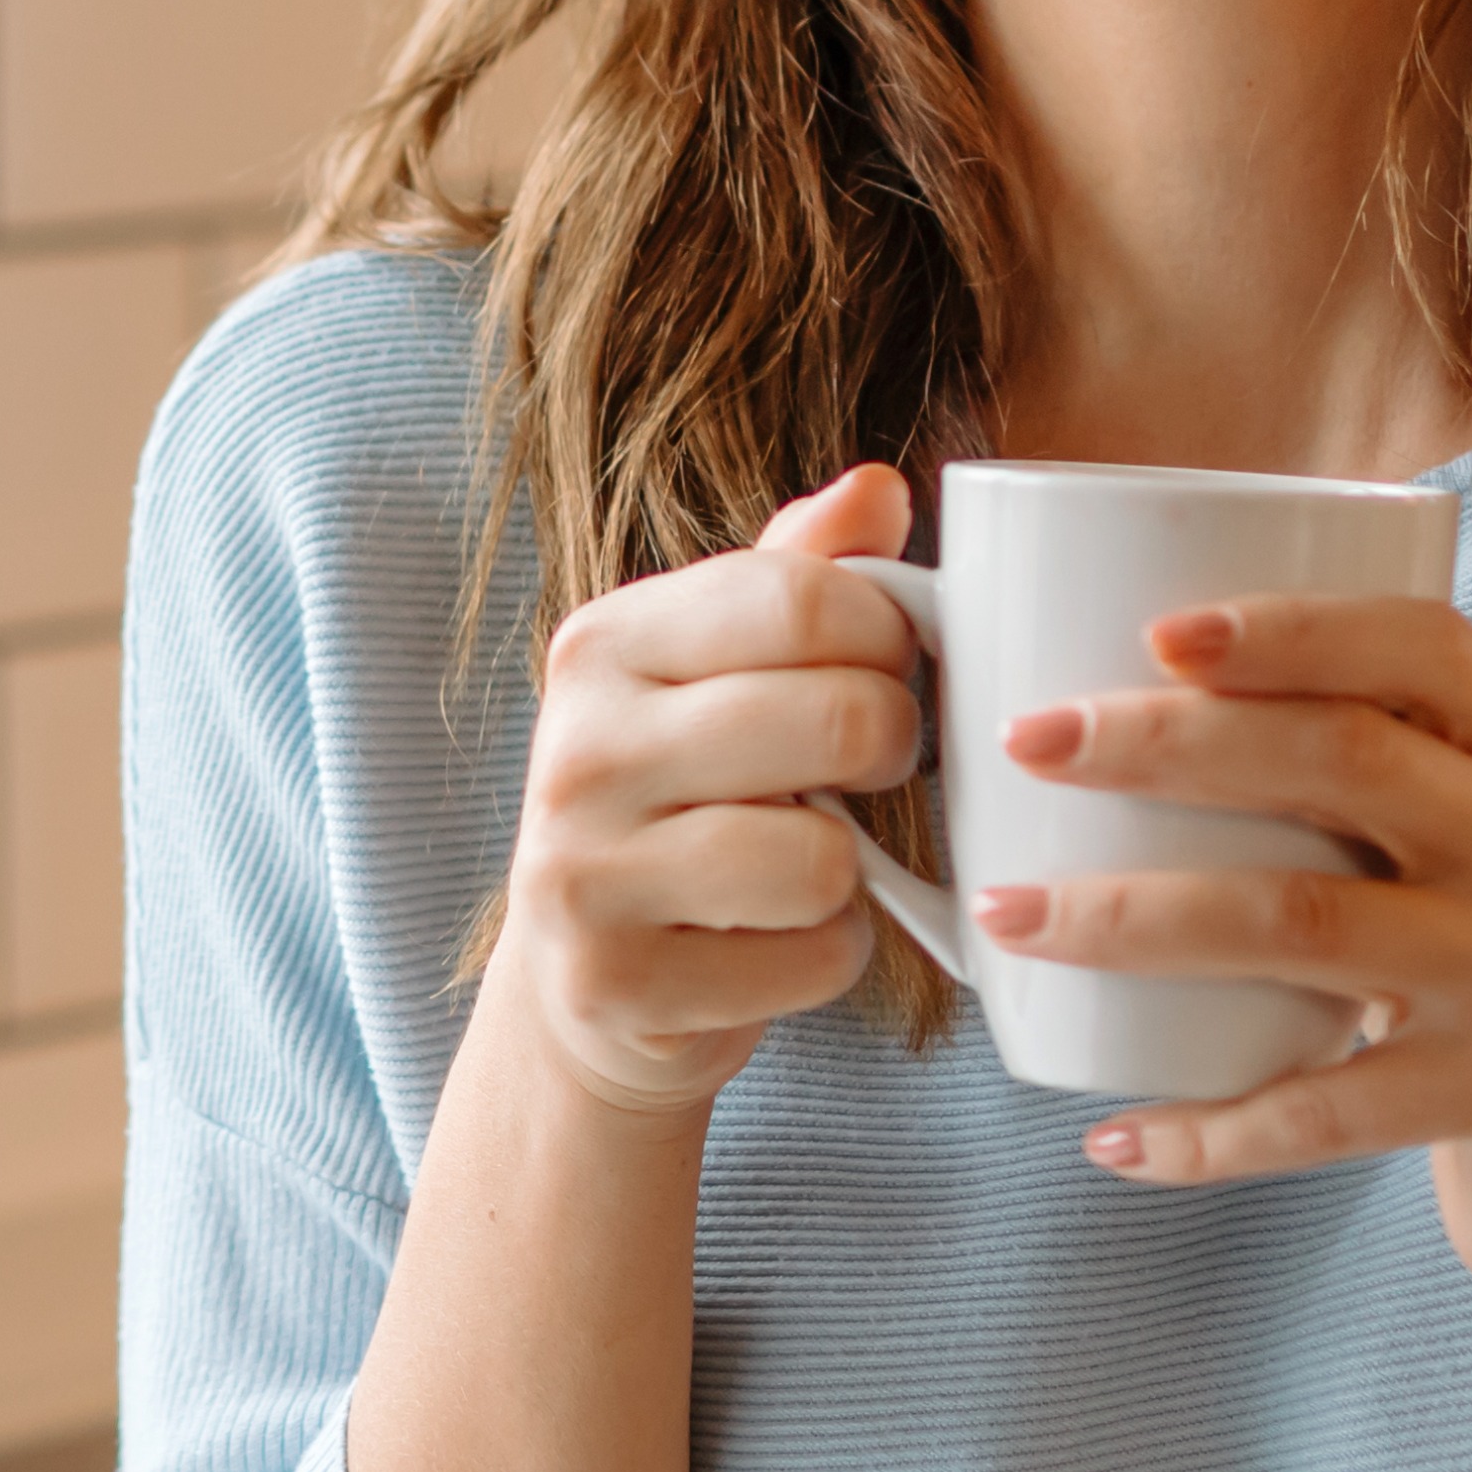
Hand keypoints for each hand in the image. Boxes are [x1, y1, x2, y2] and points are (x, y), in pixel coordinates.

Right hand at [485, 467, 936, 1114]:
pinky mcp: (615, 984)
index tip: (888, 666)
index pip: (804, 598)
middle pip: (838, 719)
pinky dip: (828, 957)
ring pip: (824, 859)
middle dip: (893, 746)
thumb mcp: (719, 670)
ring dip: (853, 873)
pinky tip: (776, 941)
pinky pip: (810, 960)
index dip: (890, 635)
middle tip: (873, 766)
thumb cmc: (684, 799)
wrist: (585, 978)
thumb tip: (880, 486)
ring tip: (810, 863)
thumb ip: (800, 574)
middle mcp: (578, 749)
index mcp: (604, 642)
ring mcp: (583, 874)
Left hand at [974, 590, 1471, 1377]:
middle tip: (1026, 742)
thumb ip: (1342, 773)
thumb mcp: (1453, 844)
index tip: (1153, 628)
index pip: (1421, 646)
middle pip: (1342, 759)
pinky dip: (1209, 1131)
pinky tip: (1114, 1137)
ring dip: (1134, 917)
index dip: (1290, 627)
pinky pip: (1327, 1111)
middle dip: (1166, 741)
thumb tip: (1100, 711)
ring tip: (1008, 917)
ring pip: (1304, 920)